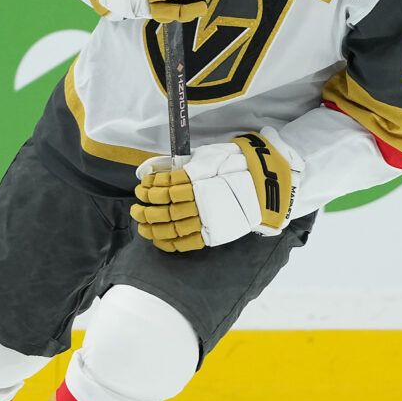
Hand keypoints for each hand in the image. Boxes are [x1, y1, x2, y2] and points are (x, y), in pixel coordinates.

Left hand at [131, 131, 302, 252]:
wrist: (265, 185)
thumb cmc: (235, 166)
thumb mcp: (207, 157)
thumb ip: (184, 166)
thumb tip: (159, 172)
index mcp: (196, 179)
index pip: (164, 187)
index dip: (149, 189)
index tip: (141, 188)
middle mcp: (199, 199)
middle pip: (164, 208)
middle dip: (145, 210)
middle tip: (136, 209)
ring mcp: (206, 218)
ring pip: (171, 226)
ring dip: (152, 227)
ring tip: (142, 225)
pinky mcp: (213, 233)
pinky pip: (186, 242)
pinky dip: (168, 242)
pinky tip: (157, 240)